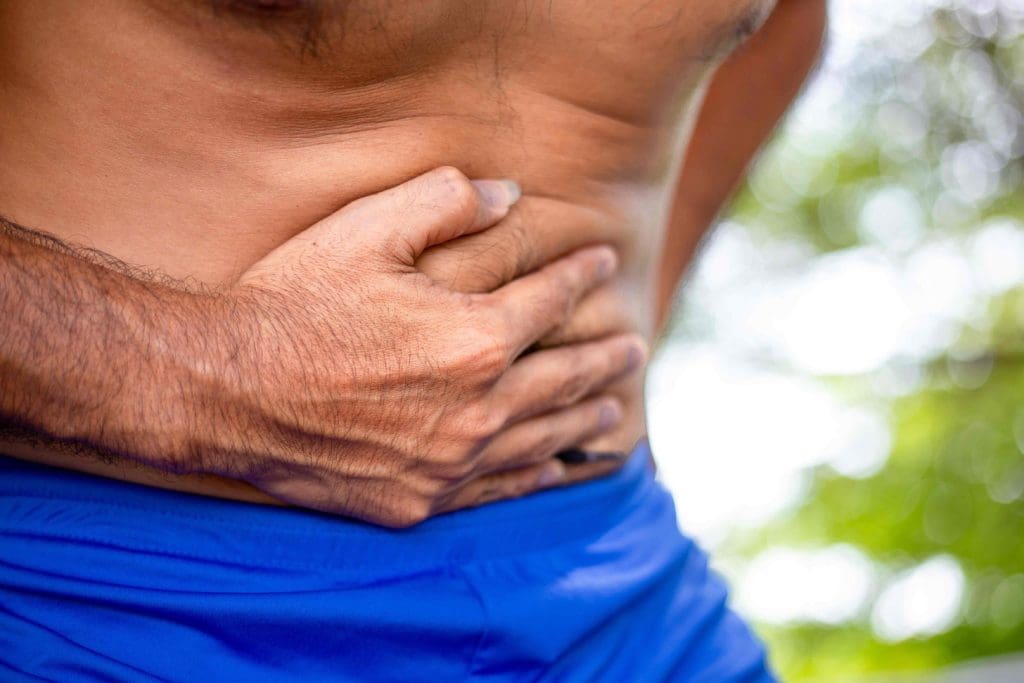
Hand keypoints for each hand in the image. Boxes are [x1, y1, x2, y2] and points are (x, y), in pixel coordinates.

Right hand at [177, 167, 644, 526]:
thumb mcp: (365, 230)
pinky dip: (536, 473)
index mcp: (474, 337)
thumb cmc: (292, 304)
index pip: (549, 301)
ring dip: (584, 417)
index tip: (604, 261)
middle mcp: (477, 408)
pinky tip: (554, 466)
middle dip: (604, 356)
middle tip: (635, 345)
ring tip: (614, 408)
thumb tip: (508, 193)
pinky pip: (499, 488)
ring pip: (542, 437)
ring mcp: (450, 462)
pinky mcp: (419, 500)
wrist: (223, 391)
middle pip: (563, 378)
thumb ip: (446, 201)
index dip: (581, 276)